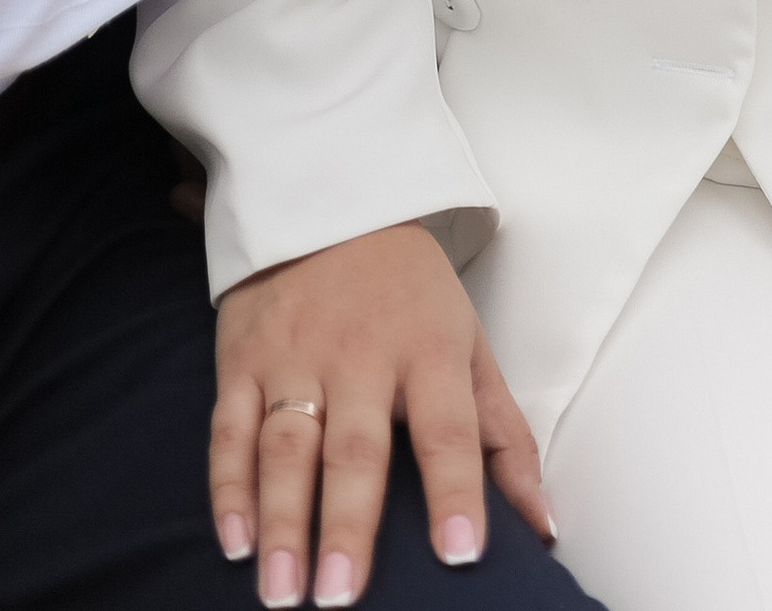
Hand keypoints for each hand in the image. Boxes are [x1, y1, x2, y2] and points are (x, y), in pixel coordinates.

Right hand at [215, 221, 553, 604]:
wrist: (329, 200)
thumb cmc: (409, 292)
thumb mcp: (468, 344)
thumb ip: (503, 436)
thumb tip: (543, 525)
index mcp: (428, 348)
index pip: (448, 428)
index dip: (456, 491)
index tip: (460, 554)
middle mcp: (360, 352)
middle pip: (355, 448)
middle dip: (347, 525)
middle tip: (341, 598)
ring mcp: (294, 355)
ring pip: (285, 446)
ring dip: (281, 522)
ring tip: (282, 594)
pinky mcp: (241, 358)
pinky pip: (229, 429)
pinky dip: (228, 487)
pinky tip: (236, 541)